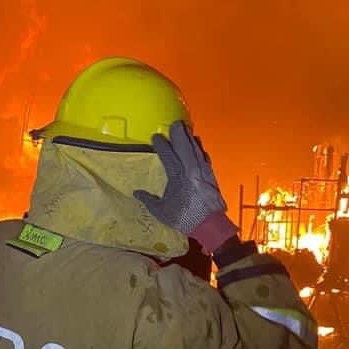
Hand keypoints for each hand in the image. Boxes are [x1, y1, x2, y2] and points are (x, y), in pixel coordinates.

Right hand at [134, 121, 226, 236]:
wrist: (210, 225)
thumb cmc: (184, 218)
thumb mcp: (162, 211)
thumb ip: (149, 200)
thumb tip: (137, 193)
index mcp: (177, 177)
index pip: (168, 156)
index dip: (161, 145)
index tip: (156, 137)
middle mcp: (191, 171)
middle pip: (184, 148)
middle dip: (179, 135)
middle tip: (174, 123)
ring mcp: (202, 172)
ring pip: (196, 150)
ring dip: (190, 139)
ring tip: (186, 128)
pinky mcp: (211, 176)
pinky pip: (204, 158)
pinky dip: (200, 149)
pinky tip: (198, 144)